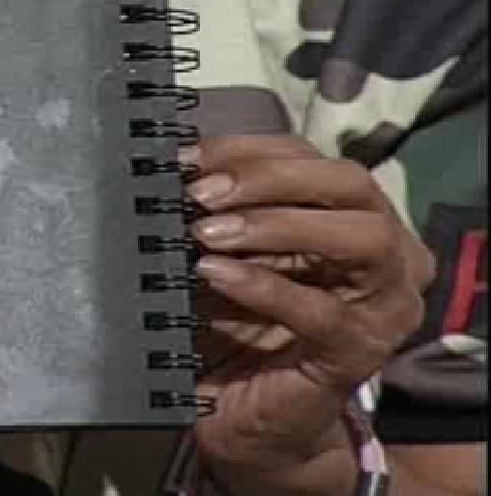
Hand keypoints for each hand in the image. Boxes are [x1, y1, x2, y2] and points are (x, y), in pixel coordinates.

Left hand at [184, 136, 433, 493]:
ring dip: (278, 225)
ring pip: (360, 239)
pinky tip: (214, 274)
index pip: (313, 158)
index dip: (248, 151)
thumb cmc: (238, 325)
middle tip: (201, 194)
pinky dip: (264, 286)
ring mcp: (383, 304)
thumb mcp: (228, 255)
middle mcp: (387, 252)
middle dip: (270, 178)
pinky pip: (321, 310)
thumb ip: (221, 212)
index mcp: (353, 216)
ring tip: (208, 233)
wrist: (248, 416)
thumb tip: (180, 165)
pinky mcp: (359, 352)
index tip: (188, 158)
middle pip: (350, 184)